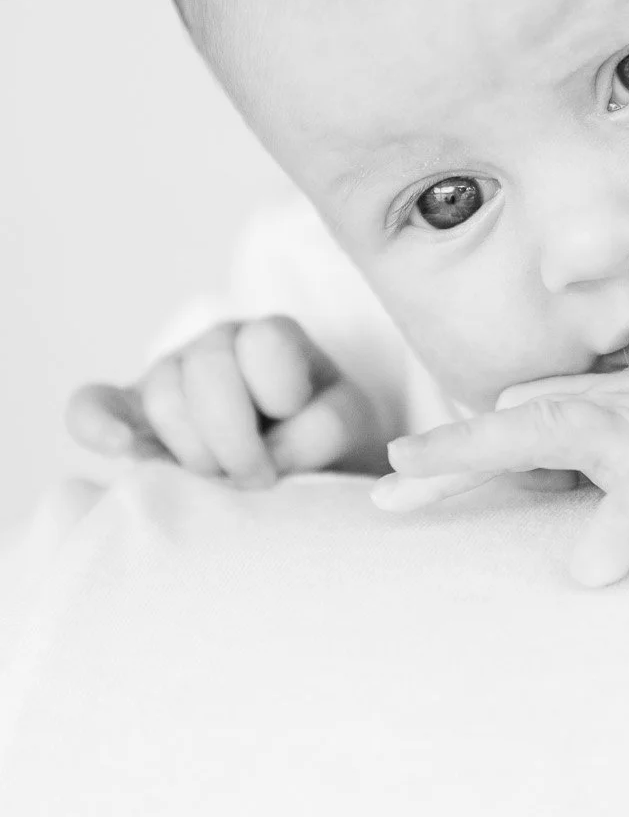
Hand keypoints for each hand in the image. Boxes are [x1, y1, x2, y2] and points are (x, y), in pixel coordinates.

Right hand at [67, 316, 385, 487]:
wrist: (296, 464)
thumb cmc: (320, 437)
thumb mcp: (349, 425)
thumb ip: (324, 429)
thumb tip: (271, 456)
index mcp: (272, 337)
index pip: (265, 344)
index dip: (281, 396)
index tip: (297, 433)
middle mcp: (215, 344)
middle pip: (208, 373)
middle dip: (235, 439)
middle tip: (258, 478)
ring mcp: (167, 375)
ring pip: (164, 398)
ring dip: (195, 452)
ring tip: (221, 479)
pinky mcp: (128, 415)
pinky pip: (91, 407)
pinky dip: (97, 424)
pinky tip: (119, 446)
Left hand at [372, 346, 628, 585]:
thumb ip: (582, 432)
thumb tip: (518, 433)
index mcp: (592, 410)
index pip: (508, 431)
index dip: (447, 458)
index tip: (391, 484)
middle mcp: (602, 414)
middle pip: (507, 428)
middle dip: (443, 453)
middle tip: (386, 485)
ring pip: (550, 437)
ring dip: (479, 449)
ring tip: (417, 474)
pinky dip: (612, 533)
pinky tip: (588, 570)